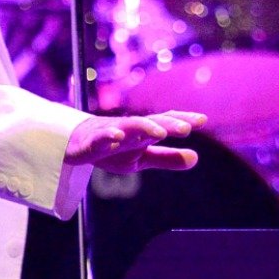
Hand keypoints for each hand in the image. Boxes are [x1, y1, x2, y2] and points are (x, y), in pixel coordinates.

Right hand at [65, 111, 205, 173]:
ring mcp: (111, 132)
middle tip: (187, 127)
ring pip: (129, 126)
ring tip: (160, 133)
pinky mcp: (91, 142)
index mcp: (144, 132)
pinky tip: (117, 138)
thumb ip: (168, 158)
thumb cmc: (113, 148)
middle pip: (152, 122)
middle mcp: (130, 128)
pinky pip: (100, 138)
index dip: (183, 119)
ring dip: (145, 127)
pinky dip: (108, 136)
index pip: (166, 122)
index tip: (202, 120)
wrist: (75, 144)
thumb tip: (196, 158)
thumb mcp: (142, 158)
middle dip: (169, 123)